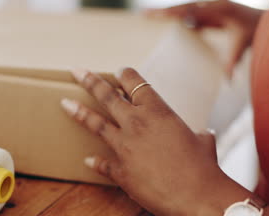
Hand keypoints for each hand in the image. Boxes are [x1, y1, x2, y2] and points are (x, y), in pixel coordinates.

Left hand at [61, 68, 250, 215]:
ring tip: (64, 103)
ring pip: (96, 123)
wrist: (197, 196)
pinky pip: (102, 163)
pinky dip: (95, 161)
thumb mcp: (202, 141)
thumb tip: (203, 134)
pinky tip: (87, 159)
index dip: (125, 75)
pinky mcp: (120, 170)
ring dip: (79, 111)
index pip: (135, 83)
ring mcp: (125, 146)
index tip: (118, 71)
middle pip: (107, 96)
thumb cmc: (203, 167)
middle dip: (90, 81)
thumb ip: (197, 134)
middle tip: (76, 71)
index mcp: (157, 110)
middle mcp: (136, 123)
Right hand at [148, 0, 262, 77]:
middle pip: (183, 6)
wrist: (267, 21)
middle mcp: (213, 4)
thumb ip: (233, 62)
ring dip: (169, 14)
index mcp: (219, 8)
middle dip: (164, 11)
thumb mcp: (243, 46)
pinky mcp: (211, 14)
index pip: (190, 9)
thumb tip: (227, 83)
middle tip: (144, 14)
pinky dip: (179, 19)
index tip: (156, 15)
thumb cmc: (257, 31)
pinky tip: (168, 25)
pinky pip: (192, 15)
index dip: (172, 12)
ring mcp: (212, 8)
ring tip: (150, 18)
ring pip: (186, 10)